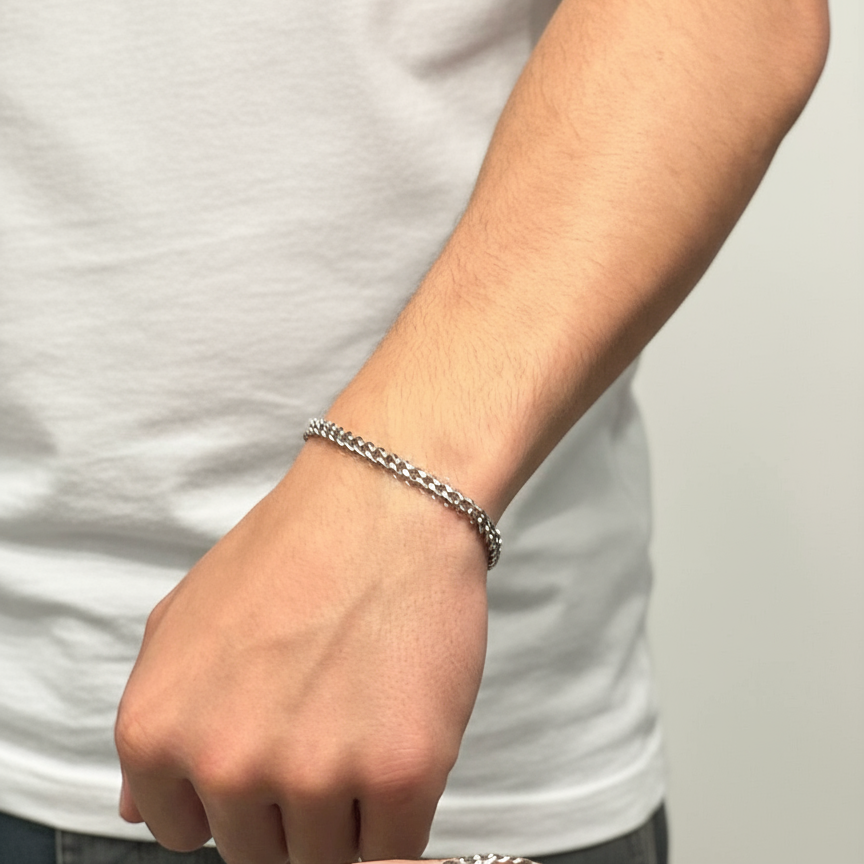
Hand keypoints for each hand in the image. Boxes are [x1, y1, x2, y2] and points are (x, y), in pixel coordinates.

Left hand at [115, 443, 488, 863]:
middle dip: (290, 801)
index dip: (234, 795)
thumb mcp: (184, 618)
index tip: (269, 751)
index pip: (186, 832)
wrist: (385, 501)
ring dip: (350, 806)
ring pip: (330, 856)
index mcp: (157, 733)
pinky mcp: (402, 773)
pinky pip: (397, 848)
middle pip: (260, 852)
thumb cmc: (292, 550)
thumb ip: (157, 722)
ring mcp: (316, 774)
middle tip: (326, 721)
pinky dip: (402, 810)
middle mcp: (226, 764)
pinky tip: (401, 735)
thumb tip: (141, 810)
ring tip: (364, 717)